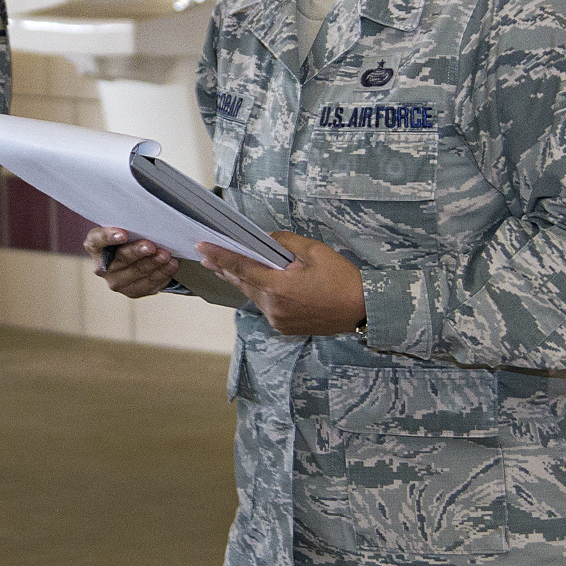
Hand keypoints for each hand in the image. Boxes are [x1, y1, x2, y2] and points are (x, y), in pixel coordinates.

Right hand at [85, 226, 178, 298]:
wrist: (131, 259)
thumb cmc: (127, 239)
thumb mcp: (123, 229)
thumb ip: (129, 225)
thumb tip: (148, 220)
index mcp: (95, 247)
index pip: (96, 241)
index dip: (108, 237)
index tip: (122, 234)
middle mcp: (103, 267)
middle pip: (121, 259)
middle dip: (137, 252)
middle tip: (151, 246)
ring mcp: (117, 282)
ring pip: (137, 272)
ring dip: (154, 263)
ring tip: (166, 255)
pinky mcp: (132, 291)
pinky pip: (149, 284)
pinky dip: (162, 274)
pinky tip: (170, 266)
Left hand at [198, 233, 365, 336]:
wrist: (364, 310)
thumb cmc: (343, 279)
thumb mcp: (315, 251)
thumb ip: (285, 242)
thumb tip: (265, 238)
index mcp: (279, 287)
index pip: (241, 268)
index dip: (220, 256)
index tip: (202, 247)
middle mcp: (274, 307)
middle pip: (242, 283)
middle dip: (224, 268)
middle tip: (206, 256)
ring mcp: (278, 320)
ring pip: (253, 296)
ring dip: (242, 281)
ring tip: (226, 267)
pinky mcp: (284, 327)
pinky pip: (265, 306)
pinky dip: (259, 293)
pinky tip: (257, 283)